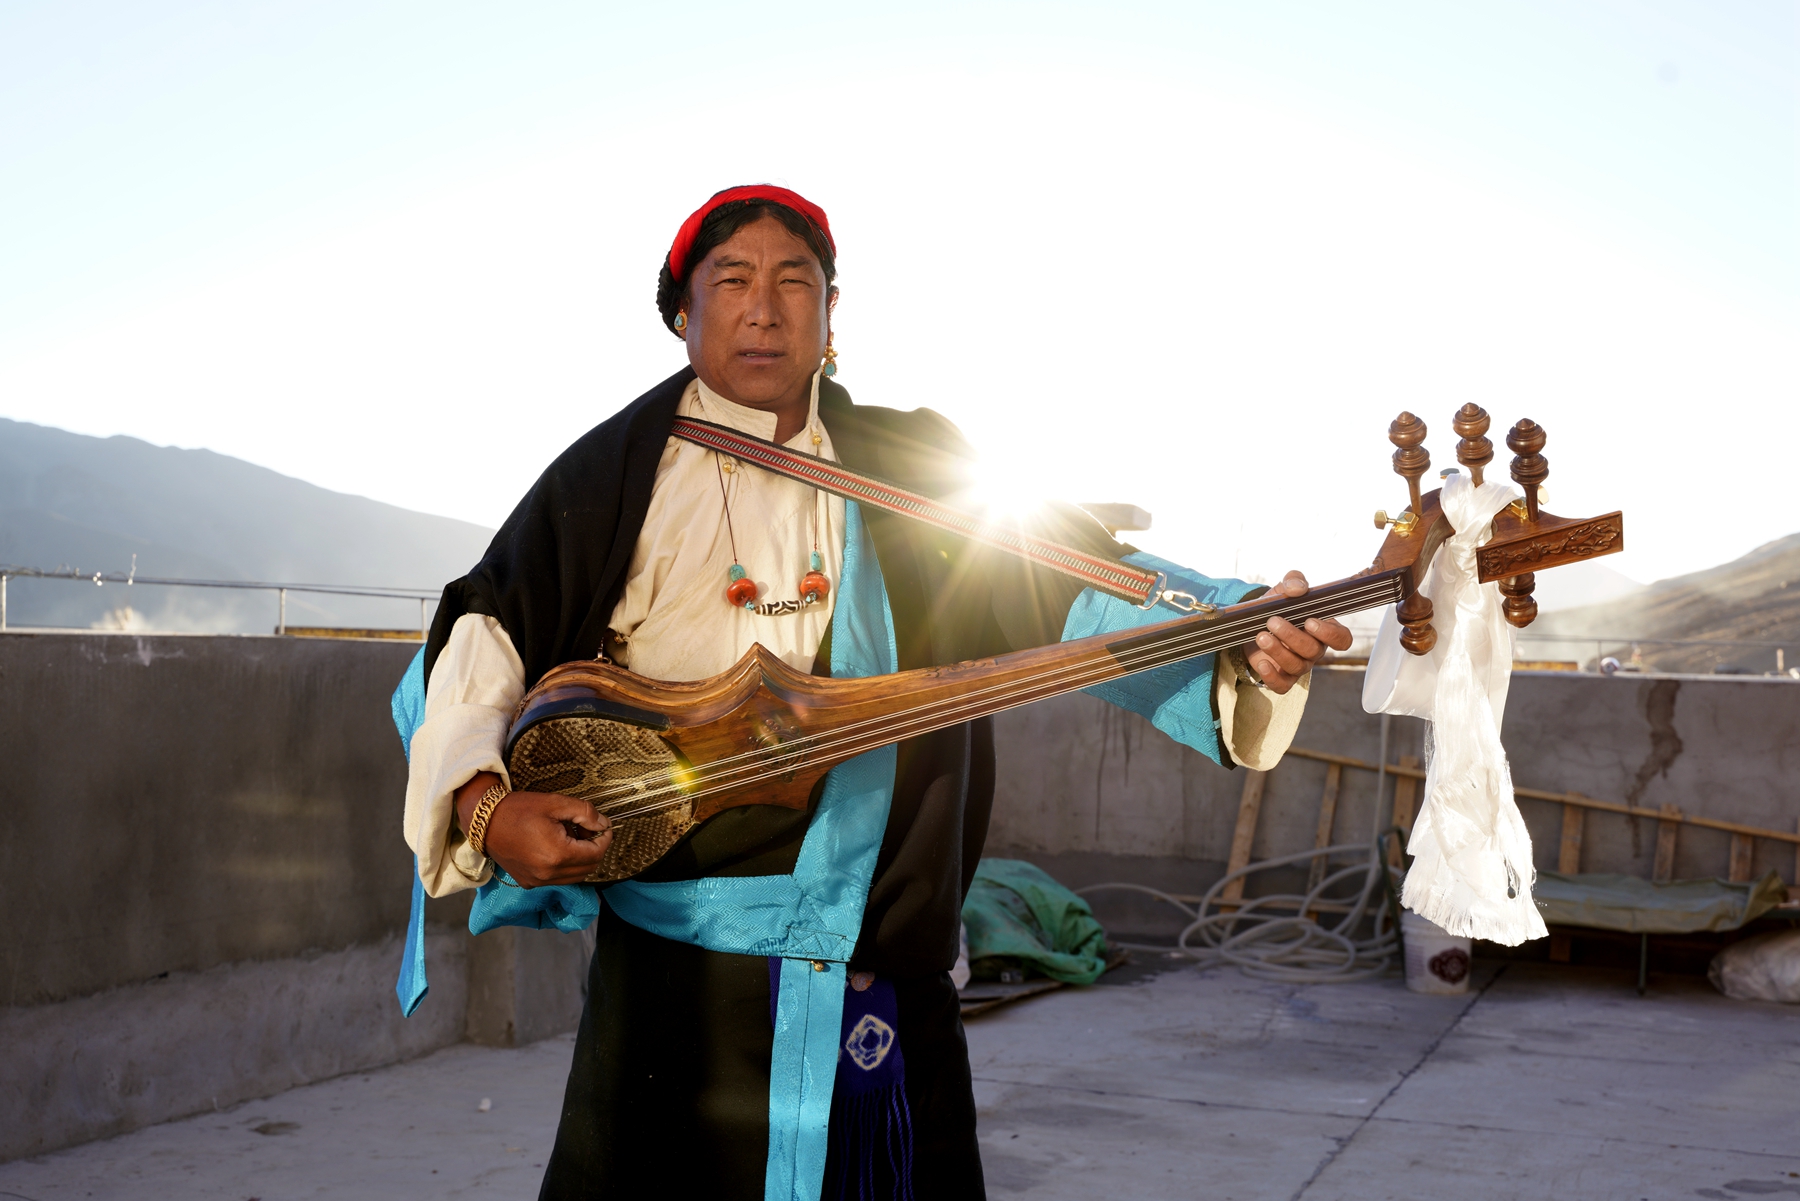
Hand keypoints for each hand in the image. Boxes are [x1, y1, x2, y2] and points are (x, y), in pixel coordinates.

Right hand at [454, 772, 612, 887]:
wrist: (484, 822)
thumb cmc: (519, 809)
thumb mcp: (555, 803)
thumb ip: (585, 813)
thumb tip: (603, 824)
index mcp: (557, 855)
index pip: (596, 854)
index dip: (605, 839)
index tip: (603, 826)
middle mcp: (548, 874)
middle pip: (588, 869)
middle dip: (594, 849)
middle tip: (587, 829)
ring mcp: (538, 882)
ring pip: (575, 877)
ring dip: (581, 859)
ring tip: (572, 837)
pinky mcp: (529, 883)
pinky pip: (558, 879)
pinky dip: (565, 866)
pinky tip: (557, 847)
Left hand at [1239, 570, 1353, 693]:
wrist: (1253, 624)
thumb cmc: (1278, 608)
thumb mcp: (1284, 589)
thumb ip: (1294, 580)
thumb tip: (1298, 588)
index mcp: (1323, 630)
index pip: (1342, 639)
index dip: (1330, 634)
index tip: (1310, 622)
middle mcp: (1314, 650)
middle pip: (1313, 650)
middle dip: (1292, 636)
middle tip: (1272, 621)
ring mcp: (1299, 665)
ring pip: (1296, 665)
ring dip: (1278, 650)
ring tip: (1261, 636)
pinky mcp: (1281, 677)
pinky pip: (1282, 685)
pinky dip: (1271, 677)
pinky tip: (1261, 663)